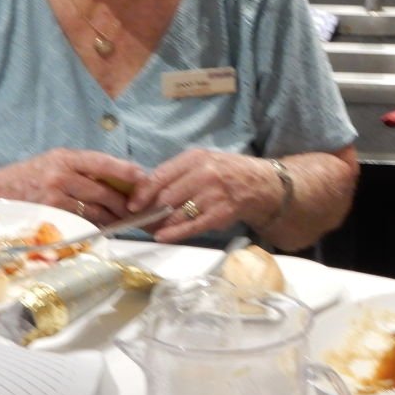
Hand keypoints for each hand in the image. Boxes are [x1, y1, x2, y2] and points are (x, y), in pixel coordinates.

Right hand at [0, 149, 145, 225]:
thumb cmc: (23, 179)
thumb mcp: (50, 164)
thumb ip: (79, 170)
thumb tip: (114, 180)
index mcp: (64, 157)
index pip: (102, 162)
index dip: (126, 171)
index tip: (144, 178)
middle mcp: (60, 174)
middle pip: (103, 191)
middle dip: (124, 202)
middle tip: (137, 210)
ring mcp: (53, 197)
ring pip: (95, 210)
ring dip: (113, 218)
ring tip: (125, 221)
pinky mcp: (48, 216)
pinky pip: (80, 223)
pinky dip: (95, 227)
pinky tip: (104, 230)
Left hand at [129, 149, 281, 242]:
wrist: (262, 185)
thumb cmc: (228, 173)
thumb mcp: (204, 162)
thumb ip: (178, 172)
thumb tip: (146, 190)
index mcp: (196, 158)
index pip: (160, 176)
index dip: (142, 192)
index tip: (131, 204)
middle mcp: (205, 174)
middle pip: (166, 197)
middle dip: (150, 211)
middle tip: (140, 220)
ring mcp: (214, 195)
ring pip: (177, 214)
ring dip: (161, 224)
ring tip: (151, 229)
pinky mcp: (221, 214)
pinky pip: (191, 226)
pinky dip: (174, 233)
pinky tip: (163, 236)